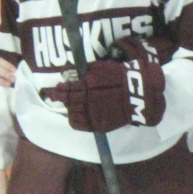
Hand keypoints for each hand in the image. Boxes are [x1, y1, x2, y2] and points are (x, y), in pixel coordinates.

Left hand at [46, 54, 165, 131]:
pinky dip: (74, 120)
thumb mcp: (102, 68)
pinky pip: (80, 125)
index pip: (65, 90)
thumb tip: (71, 73)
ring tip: (68, 105)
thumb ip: (85, 72)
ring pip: (71, 114)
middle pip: (67, 102)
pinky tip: (74, 116)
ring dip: (68, 109)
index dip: (57, 90)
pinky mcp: (99, 124)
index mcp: (87, 86)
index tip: (53, 89)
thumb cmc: (121, 76)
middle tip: (54, 95)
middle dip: (58, 98)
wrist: (139, 93)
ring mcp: (93, 114)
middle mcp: (87, 102)